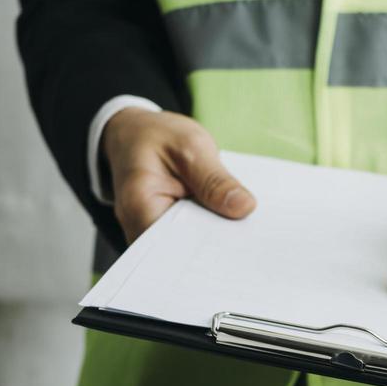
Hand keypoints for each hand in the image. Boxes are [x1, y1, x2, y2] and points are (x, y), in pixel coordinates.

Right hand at [102, 107, 255, 242]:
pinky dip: (208, 231)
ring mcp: (149, 232)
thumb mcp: (191, 145)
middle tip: (251, 240)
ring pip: (186, 248)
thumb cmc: (157, 136)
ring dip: (214, 240)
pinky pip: (189, 239)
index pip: (175, 245)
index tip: (241, 244)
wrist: (134, 133)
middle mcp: (138, 227)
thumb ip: (215, 179)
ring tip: (245, 233)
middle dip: (215, 246)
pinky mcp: (164, 230)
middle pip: (181, 252)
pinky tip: (230, 224)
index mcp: (139, 205)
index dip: (209, 248)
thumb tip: (244, 208)